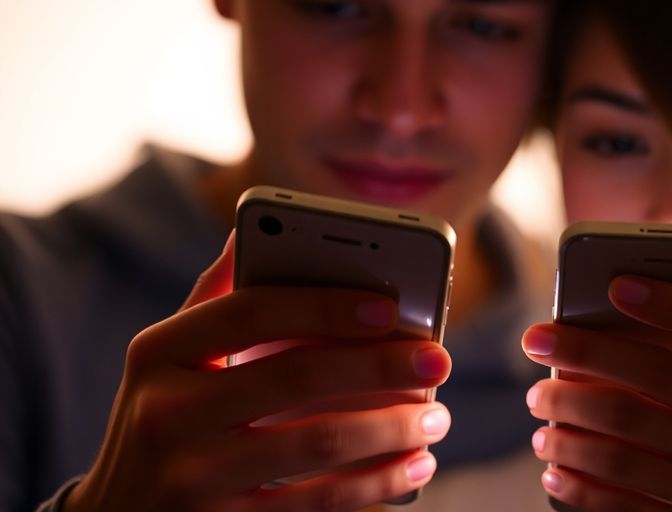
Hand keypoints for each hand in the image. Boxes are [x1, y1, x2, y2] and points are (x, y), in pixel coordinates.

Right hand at [65, 232, 452, 511]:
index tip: (390, 304)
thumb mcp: (169, 358)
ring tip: (437, 417)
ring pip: (316, 443)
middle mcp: (168, 412)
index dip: (324, 305)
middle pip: (294, 376)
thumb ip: (214, 299)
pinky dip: (376, 484)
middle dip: (380, 365)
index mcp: (160, 352)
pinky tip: (414, 466)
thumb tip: (250, 229)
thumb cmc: (165, 416)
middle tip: (437, 359)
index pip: (251, 312)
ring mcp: (193, 477)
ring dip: (391, 427)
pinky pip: (317, 503)